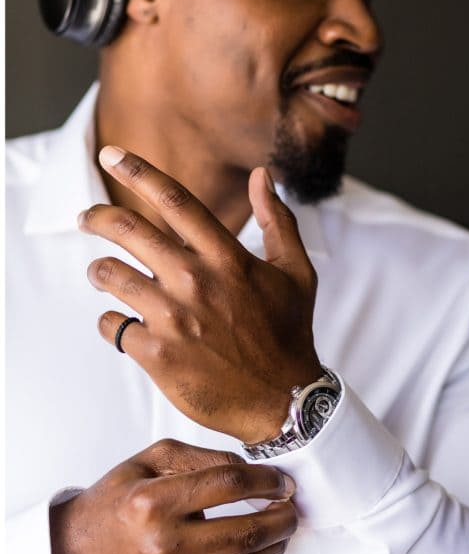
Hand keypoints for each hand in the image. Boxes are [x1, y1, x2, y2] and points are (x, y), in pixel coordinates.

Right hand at [50, 440, 297, 553]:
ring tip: (278, 533)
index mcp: (154, 502)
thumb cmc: (116, 504)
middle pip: (247, 531)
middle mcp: (160, 546)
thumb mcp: (150, 461)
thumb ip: (203, 457)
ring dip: (274, 547)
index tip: (282, 482)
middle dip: (283, 518)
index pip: (231, 484)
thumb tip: (253, 469)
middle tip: (291, 510)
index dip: (268, 481)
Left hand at [79, 147, 321, 443]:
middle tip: (87, 218)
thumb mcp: (297, 272)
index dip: (139, 172)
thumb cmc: (290, 332)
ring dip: (100, 271)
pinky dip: (112, 322)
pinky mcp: (156, 354)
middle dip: (97, 217)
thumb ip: (278, 221)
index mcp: (229, 258)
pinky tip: (125, 325)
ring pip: (110, 276)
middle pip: (128, 230)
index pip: (176, 201)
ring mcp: (174, 318)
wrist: (283, 399)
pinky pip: (112, 325)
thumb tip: (261, 176)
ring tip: (104, 275)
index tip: (113, 155)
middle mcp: (197, 281)